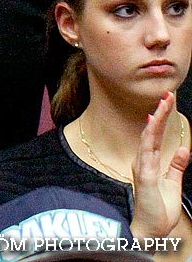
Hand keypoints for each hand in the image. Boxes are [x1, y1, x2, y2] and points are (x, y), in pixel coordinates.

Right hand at [131, 92, 189, 241]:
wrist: (151, 231)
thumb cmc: (158, 210)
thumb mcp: (173, 184)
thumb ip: (177, 166)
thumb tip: (184, 148)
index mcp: (148, 162)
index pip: (155, 135)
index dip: (161, 118)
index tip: (167, 102)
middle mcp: (142, 160)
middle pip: (151, 131)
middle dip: (159, 113)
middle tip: (166, 95)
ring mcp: (142, 166)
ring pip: (148, 137)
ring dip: (155, 119)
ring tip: (161, 104)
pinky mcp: (144, 175)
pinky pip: (147, 152)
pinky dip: (149, 136)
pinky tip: (151, 125)